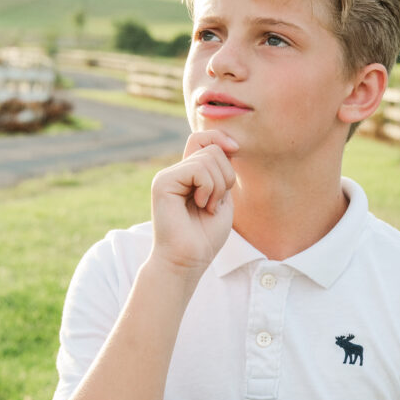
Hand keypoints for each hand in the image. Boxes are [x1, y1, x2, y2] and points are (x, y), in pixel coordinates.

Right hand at [150, 130, 238, 274]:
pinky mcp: (163, 182)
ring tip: (207, 207)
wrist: (188, 260)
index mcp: (188, 175)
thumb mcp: (222, 198)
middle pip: (212, 149)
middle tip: (215, 203)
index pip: (202, 139)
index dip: (220, 138)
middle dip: (226, 176)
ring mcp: (168, 176)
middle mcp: (176, 172)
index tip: (236, 149)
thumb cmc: (205, 236)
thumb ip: (221, 172)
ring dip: (218, 187)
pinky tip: (200, 205)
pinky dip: (208, 188)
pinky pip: (197, 169)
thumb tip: (226, 145)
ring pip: (208, 158)